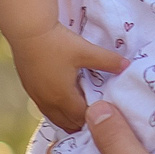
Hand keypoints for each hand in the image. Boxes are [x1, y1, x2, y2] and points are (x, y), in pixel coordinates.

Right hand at [6, 25, 129, 132]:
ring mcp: (36, 96)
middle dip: (82, 123)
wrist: (26, 30)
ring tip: (81, 114)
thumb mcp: (85, 51)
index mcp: (64, 97)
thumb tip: (127, 66)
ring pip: (54, 118)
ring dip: (68, 118)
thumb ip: (108, 60)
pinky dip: (56, 110)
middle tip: (98, 119)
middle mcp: (48, 102)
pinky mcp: (29, 88)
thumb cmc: (57, 42)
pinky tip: (63, 101)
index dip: (96, 119)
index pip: (83, 119)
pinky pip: (45, 108)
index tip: (107, 116)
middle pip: (68, 124)